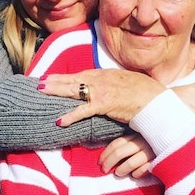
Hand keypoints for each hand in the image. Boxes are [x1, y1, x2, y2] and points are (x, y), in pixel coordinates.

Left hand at [39, 68, 164, 125]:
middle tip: (39, 82)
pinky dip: (71, 116)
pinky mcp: (104, 104)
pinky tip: (60, 121)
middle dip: (55, 80)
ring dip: (57, 91)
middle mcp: (101, 79)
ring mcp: (101, 90)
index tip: (52, 77)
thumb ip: (114, 84)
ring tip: (41, 91)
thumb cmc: (145, 92)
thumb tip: (108, 88)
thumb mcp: (127, 82)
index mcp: (106, 74)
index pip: (81, 74)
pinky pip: (83, 110)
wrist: (155, 98)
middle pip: (73, 79)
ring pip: (74, 89)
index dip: (65, 76)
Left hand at [99, 134, 154, 177]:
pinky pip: (144, 169)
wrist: (177, 150)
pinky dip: (138, 173)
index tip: (100, 162)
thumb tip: (107, 157)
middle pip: (120, 152)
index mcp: (137, 135)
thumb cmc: (152, 146)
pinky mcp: (159, 161)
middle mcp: (143, 142)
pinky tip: (135, 175)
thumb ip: (127, 145)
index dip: (106, 154)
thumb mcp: (139, 141)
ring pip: (131, 162)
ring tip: (118, 173)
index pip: (117, 143)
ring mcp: (151, 152)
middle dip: (109, 162)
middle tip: (104, 170)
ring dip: (122, 169)